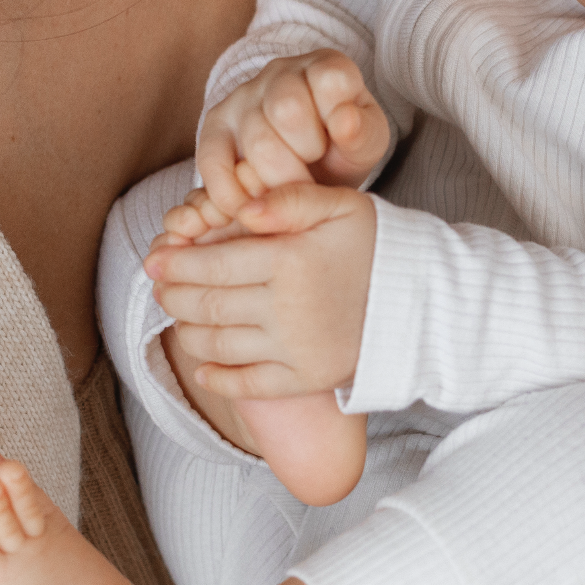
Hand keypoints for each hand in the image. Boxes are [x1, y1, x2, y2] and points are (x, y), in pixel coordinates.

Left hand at [144, 181, 376, 401]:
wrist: (428, 301)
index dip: (176, 263)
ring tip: (179, 317)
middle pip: (208, 306)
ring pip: (219, 345)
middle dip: (173, 296)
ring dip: (188, 332)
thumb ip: (288, 199)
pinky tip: (203, 368)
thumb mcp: (341, 205)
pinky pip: (250, 385)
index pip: (213, 264)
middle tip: (160, 288)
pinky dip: (219, 379)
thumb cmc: (379, 245)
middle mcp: (287, 308)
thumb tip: (239, 206)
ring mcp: (296, 349)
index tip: (155, 260)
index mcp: (290, 260)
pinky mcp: (308, 378)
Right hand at [193, 51, 391, 224]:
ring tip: (288, 186)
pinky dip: (232, 193)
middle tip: (313, 169)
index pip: (330, 78)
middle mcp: (280, 72)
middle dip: (306, 155)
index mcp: (324, 66)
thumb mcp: (366, 142)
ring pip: (255, 140)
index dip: (340, 119)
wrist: (309, 164)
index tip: (341, 139)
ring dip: (278, 178)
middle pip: (287, 110)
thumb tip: (345, 119)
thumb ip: (363, 132)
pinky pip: (212, 160)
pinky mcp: (215, 126)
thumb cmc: (339, 149)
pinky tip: (249, 207)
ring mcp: (242, 97)